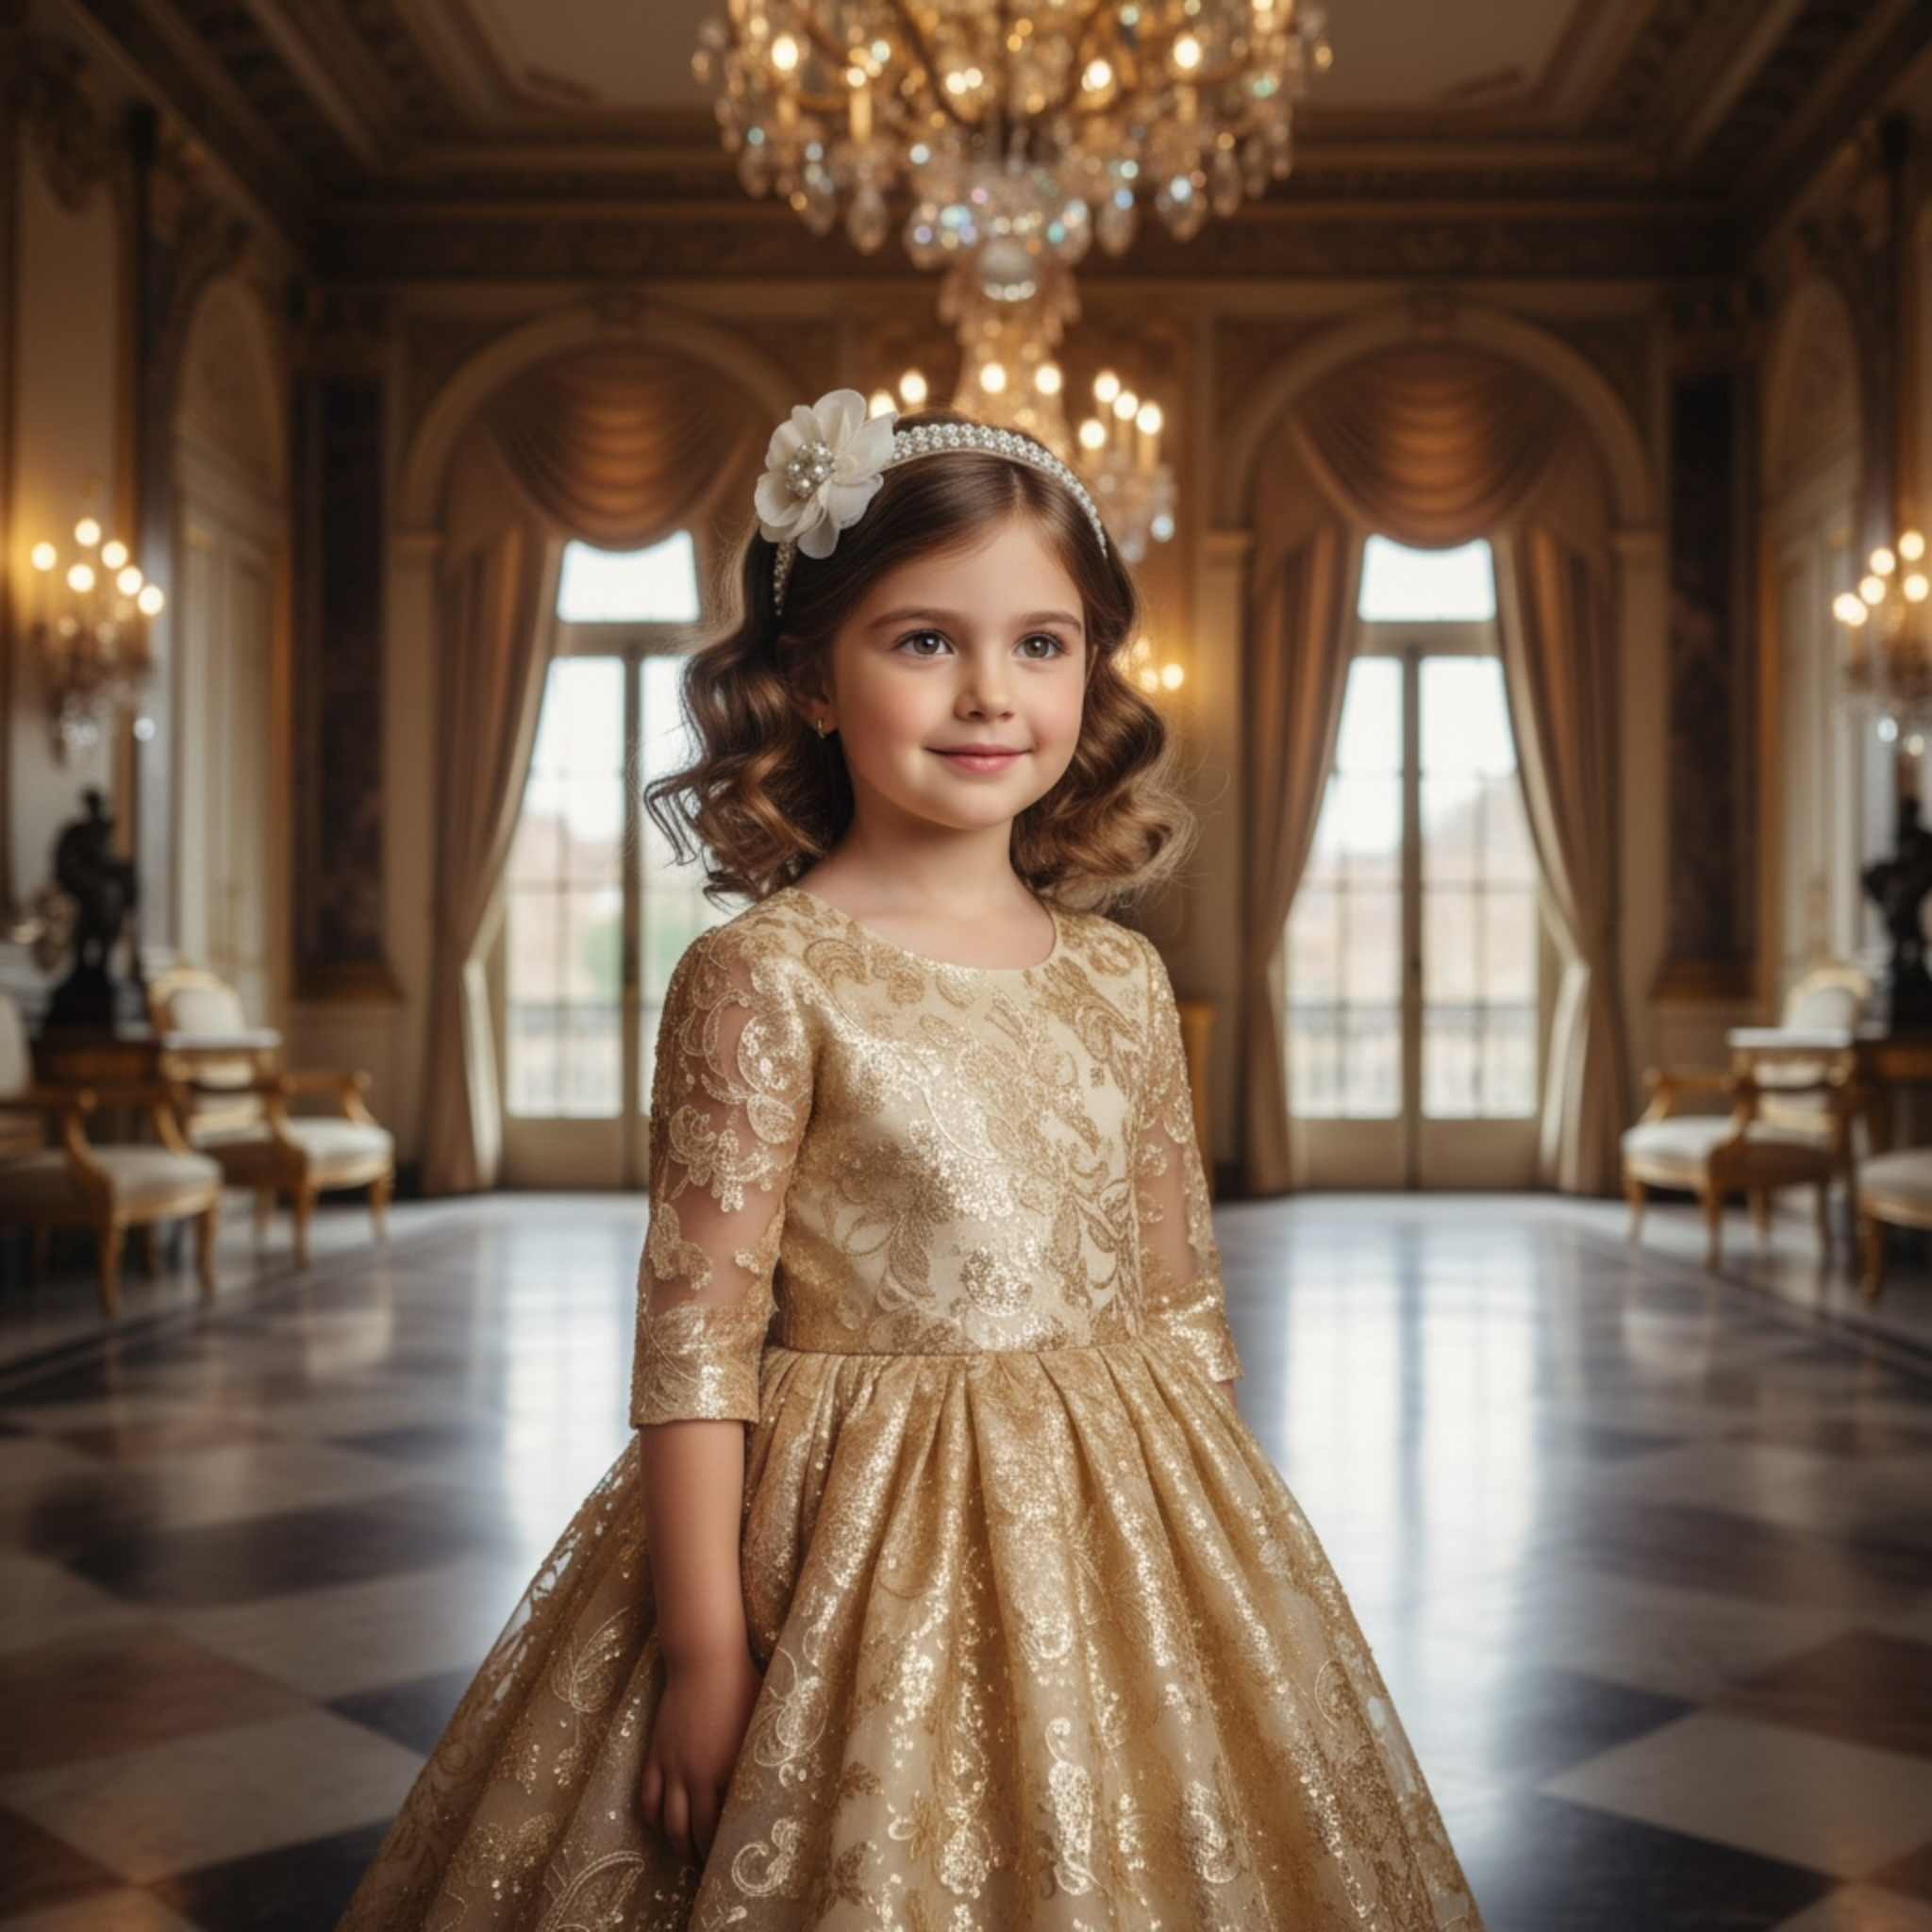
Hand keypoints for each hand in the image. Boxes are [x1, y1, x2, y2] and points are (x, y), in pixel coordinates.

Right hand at [640, 1645, 761, 1866]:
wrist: (707, 1659)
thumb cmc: (744, 1686)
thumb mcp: (764, 1722)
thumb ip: (766, 1755)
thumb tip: (785, 1775)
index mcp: (726, 1771)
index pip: (723, 1826)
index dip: (725, 1848)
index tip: (733, 1859)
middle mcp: (696, 1775)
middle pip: (693, 1831)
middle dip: (701, 1853)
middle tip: (710, 1866)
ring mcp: (672, 1765)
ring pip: (667, 1820)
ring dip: (676, 1842)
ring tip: (686, 1852)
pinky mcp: (656, 1753)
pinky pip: (647, 1796)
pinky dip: (651, 1816)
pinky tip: (660, 1823)